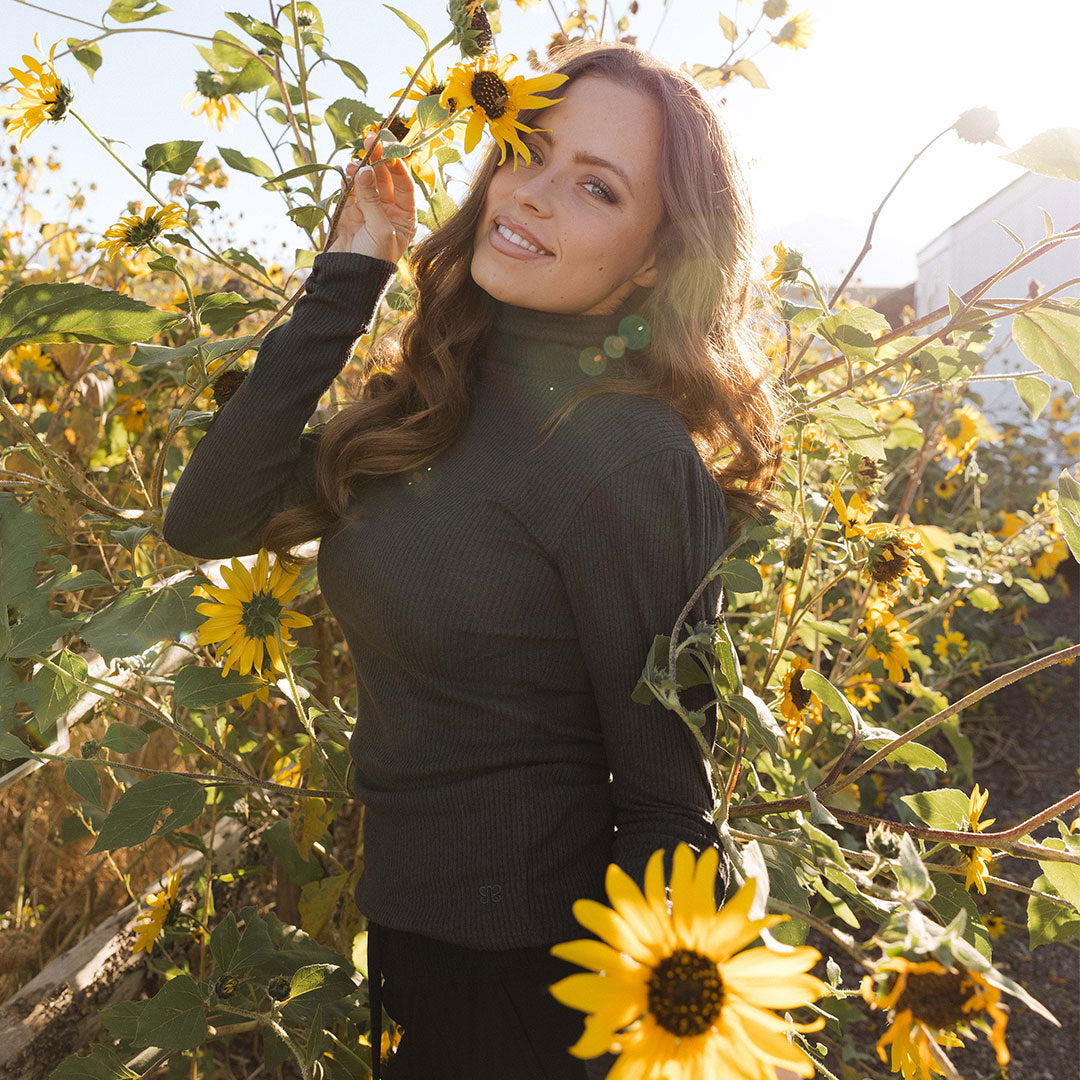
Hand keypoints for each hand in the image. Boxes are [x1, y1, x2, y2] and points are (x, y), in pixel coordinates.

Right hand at [326, 132, 416, 262]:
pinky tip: (347, 172)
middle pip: (385, 179)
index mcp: (405, 217)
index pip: (404, 185)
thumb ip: (372, 199)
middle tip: (369, 141)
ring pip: (366, 181)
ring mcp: (368, 210)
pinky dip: (348, 180)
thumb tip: (365, 168)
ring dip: (361, 169)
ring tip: (355, 163)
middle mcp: (388, 212)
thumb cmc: (374, 259)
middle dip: (378, 160)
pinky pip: (350, 190)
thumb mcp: (380, 229)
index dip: (397, 165)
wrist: (350, 278)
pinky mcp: (349, 212)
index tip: (389, 148)